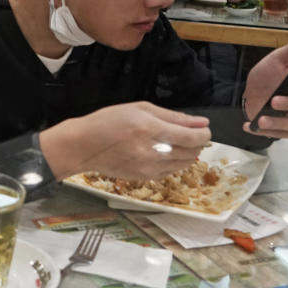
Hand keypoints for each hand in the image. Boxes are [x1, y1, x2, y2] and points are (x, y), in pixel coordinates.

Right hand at [40, 102, 211, 180]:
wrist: (84, 145)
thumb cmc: (108, 121)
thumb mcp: (139, 109)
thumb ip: (172, 116)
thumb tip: (200, 122)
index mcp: (150, 128)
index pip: (191, 137)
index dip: (203, 134)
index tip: (203, 129)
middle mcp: (152, 150)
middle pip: (191, 152)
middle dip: (197, 143)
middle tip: (191, 134)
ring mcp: (148, 167)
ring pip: (183, 164)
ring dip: (188, 153)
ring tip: (177, 143)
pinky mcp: (145, 178)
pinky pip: (171, 171)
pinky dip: (174, 162)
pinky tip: (164, 153)